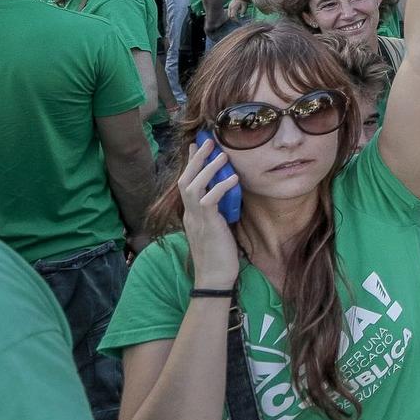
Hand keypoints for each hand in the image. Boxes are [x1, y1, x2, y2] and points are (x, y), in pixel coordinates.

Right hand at [178, 141, 240, 289]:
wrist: (214, 278)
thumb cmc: (219, 254)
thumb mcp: (217, 227)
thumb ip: (217, 211)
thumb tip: (227, 194)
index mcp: (191, 214)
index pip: (187, 183)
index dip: (191, 163)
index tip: (197, 144)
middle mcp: (190, 214)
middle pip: (186, 180)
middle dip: (196, 159)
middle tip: (208, 141)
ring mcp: (196, 220)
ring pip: (193, 186)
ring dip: (207, 169)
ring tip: (223, 154)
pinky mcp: (207, 225)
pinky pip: (210, 201)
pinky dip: (221, 188)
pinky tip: (234, 178)